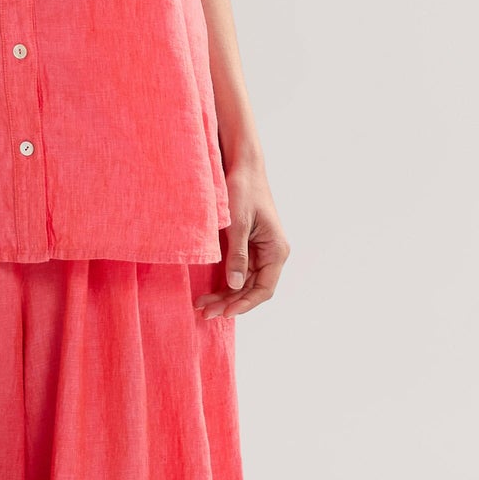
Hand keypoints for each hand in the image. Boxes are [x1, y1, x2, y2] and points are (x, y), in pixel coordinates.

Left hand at [196, 163, 289, 318]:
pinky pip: (236, 272)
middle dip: (230, 303)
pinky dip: (223, 283)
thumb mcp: (238, 223)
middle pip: (251, 289)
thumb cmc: (243, 190)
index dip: (245, 304)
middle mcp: (270, 254)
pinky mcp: (246, 247)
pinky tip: (208, 292)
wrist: (241, 166)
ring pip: (242, 283)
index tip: (225, 312)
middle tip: (205, 313)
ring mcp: (258, 252)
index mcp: (276, 250)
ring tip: (202, 306)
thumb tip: (234, 285)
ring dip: (224, 296)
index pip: (264, 289)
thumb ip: (237, 255)